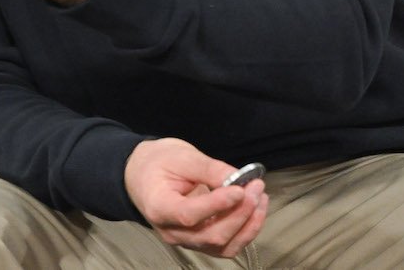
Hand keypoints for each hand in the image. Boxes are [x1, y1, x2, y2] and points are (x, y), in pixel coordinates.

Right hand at [124, 138, 267, 258]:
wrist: (143, 175)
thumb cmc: (158, 162)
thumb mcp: (180, 156)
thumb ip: (209, 168)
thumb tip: (240, 179)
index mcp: (159, 207)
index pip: (189, 215)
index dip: (217, 206)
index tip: (240, 189)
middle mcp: (172, 232)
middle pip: (211, 235)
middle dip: (240, 213)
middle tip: (256, 187)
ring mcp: (186, 241)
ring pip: (223, 246)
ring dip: (248, 225)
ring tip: (260, 198)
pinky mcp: (200, 242)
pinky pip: (226, 246)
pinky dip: (245, 231)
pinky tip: (255, 210)